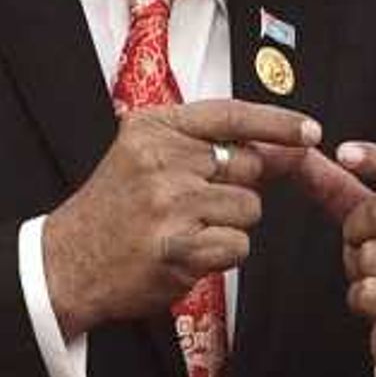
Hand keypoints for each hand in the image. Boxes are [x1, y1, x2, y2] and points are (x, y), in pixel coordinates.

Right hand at [42, 102, 323, 335]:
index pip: (231, 114)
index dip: (278, 122)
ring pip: (249, 209)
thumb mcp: (146, 156)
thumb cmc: (113, 210)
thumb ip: (204, 145)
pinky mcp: (178, 245)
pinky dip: (221, 254)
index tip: (309, 131)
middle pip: (249, 167)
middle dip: (237, 188)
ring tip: (186, 229)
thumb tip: (278, 145)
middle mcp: (162, 159)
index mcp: (154, 128)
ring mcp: (170, 203)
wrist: (66, 262)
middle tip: (194, 204)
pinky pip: (238, 245)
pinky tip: (187, 252)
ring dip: (229, 225)